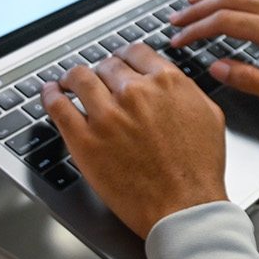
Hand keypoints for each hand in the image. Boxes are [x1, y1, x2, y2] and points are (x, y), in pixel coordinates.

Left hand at [42, 44, 229, 238]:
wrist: (184, 206)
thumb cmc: (199, 169)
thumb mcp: (209, 116)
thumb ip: (187, 90)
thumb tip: (173, 82)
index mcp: (167, 82)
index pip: (135, 52)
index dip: (124, 56)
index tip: (119, 61)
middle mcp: (135, 92)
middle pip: (107, 65)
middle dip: (102, 71)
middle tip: (99, 78)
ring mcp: (107, 115)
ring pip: (79, 78)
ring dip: (73, 78)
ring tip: (68, 82)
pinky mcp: (84, 140)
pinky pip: (58, 107)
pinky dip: (50, 95)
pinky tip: (50, 93)